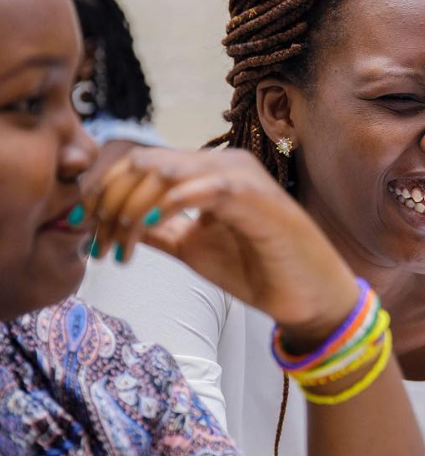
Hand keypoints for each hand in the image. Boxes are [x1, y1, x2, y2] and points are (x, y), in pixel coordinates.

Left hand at [85, 147, 357, 345]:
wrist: (306, 294)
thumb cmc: (257, 268)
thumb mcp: (192, 248)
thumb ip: (159, 230)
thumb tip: (116, 222)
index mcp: (206, 173)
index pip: (140, 165)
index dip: (105, 193)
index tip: (87, 232)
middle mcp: (221, 164)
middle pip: (142, 162)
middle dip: (109, 200)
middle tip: (98, 243)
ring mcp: (239, 176)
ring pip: (163, 170)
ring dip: (129, 206)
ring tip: (119, 244)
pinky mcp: (254, 195)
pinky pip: (201, 188)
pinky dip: (166, 206)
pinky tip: (146, 229)